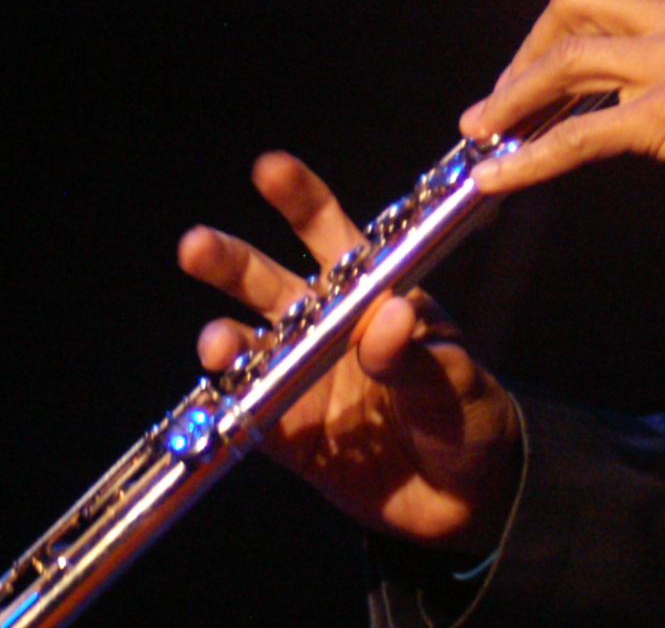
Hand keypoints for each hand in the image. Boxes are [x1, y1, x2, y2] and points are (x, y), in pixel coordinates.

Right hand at [177, 150, 521, 552]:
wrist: (467, 496)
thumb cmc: (468, 412)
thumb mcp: (455, 378)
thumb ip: (416, 353)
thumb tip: (386, 319)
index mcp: (370, 292)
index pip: (331, 234)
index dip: (299, 199)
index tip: (268, 169)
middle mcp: (326, 327)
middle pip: (268, 284)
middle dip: (230, 262)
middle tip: (196, 246)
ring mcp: (303, 379)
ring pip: (249, 347)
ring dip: (225, 340)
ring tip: (217, 343)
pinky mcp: (290, 435)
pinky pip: (251, 415)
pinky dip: (231, 407)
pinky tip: (220, 398)